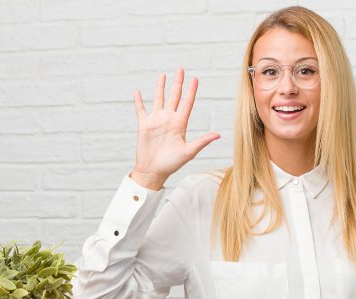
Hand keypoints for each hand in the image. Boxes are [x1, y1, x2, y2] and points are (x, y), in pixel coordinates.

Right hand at [131, 68, 219, 189]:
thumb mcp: (189, 152)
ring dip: (160, 87)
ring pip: (159, 99)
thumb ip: (202, 141)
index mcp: (180, 124)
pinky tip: (137, 91)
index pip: (187, 103)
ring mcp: (156, 121)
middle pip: (174, 96)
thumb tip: (218, 135)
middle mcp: (169, 119)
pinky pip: (141, 110)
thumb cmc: (172, 163)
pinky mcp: (144, 125)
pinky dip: (138, 101)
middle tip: (180, 69)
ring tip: (162, 76)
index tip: (195, 79)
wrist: (153, 170)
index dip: (191, 91)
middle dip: (177, 83)